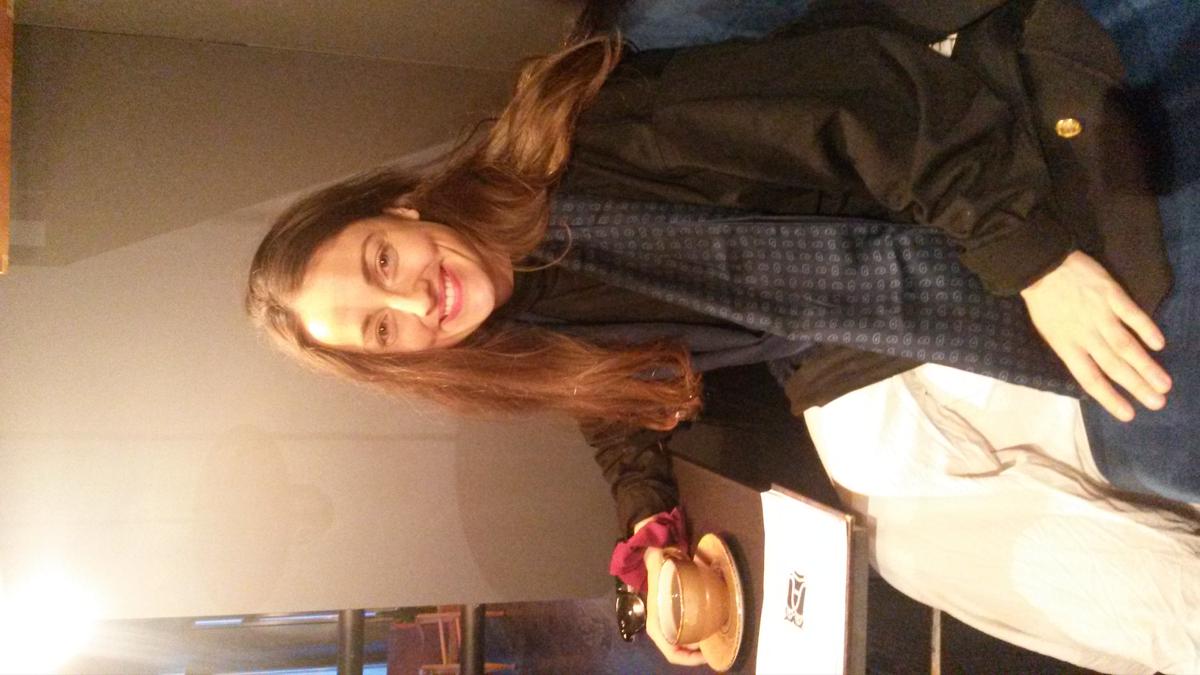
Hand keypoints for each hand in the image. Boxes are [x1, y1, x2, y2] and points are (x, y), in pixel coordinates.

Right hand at [642, 546, 706, 666]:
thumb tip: (654, 550)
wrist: (658, 563)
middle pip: (683, 651)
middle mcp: (663, 629)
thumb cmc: (658, 572)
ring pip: (688, 643)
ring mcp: (672, 625)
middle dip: (698, 652)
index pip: (672, 653)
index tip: (707, 655)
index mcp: (657, 626)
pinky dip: (702, 633)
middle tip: (717, 644)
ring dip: (701, 643)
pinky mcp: (680, 618)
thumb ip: (654, 561)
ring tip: (718, 636)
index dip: (690, 659)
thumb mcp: (655, 569)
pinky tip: (714, 625)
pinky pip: (692, 633)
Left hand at [1021, 251, 1171, 420]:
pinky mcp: (1111, 294)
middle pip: (1113, 365)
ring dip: (1146, 366)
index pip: (1089, 378)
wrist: (1040, 266)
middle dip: (1136, 386)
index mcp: (1066, 346)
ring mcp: (1099, 314)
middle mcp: (1084, 334)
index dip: (1109, 398)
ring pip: (1125, 345)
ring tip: (1164, 384)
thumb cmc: (1044, 302)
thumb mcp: (1050, 332)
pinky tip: (1159, 344)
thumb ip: (1073, 350)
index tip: (1129, 415)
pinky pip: (1132, 315)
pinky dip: (1146, 329)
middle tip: (1158, 403)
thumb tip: (1095, 370)